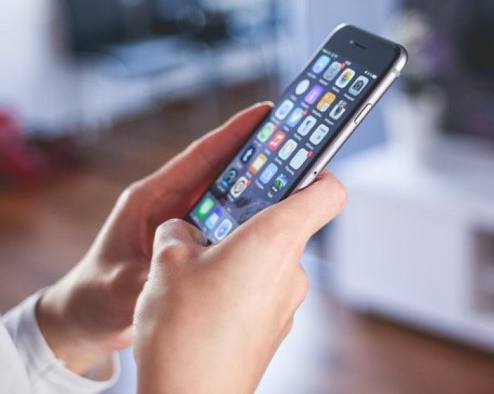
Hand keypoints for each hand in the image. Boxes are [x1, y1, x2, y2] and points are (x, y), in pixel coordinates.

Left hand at [36, 102, 272, 375]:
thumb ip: (152, 278)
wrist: (85, 318)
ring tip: (296, 175)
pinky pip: (224, 222)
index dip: (232, 133)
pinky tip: (274, 219)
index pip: (198, 157)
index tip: (264, 113)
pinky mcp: (188, 241)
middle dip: (255, 154)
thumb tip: (185, 275)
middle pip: (219, 170)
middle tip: (294, 141)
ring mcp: (179, 222)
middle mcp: (168, 203)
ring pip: (225, 195)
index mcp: (150, 198)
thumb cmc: (94, 296)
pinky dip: (247, 216)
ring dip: (256, 185)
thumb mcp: (120, 287)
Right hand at [133, 171, 346, 393]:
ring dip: (239, 253)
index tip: (295, 162)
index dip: (316, 170)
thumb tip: (183, 229)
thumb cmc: (183, 331)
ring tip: (197, 266)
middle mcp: (291, 269)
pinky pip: (262, 290)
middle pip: (288, 223)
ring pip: (270, 259)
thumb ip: (178, 232)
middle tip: (214, 218)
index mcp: (274, 239)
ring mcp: (287, 303)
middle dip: (251, 217)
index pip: (328, 191)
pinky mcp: (274, 329)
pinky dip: (239, 285)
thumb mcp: (165, 263)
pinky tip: (203, 299)